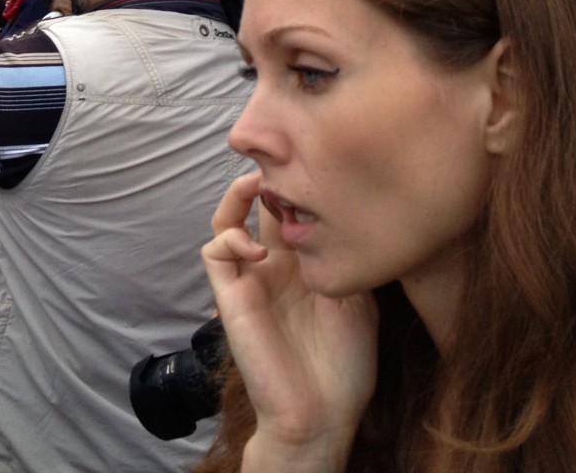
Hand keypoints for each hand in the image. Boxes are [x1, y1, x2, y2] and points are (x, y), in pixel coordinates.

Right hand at [202, 171, 376, 463]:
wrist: (321, 415)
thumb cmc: (345, 367)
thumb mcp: (361, 300)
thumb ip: (350, 258)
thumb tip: (357, 215)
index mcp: (306, 264)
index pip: (294, 210)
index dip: (300, 184)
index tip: (319, 165)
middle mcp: (275, 265)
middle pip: (257, 205)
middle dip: (268, 177)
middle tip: (283, 161)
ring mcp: (251, 278)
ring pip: (226, 220)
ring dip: (236, 196)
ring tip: (257, 184)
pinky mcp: (231, 296)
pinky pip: (214, 252)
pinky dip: (230, 238)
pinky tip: (257, 248)